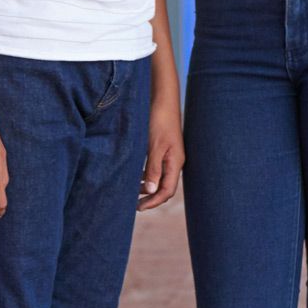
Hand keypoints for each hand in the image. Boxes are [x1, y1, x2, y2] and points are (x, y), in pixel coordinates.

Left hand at [137, 73, 183, 209]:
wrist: (162, 99)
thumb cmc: (159, 121)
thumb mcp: (154, 146)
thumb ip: (152, 169)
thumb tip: (150, 191)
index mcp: (175, 162)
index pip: (167, 190)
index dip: (154, 201)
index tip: (139, 208)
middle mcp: (174, 160)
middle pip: (165, 187)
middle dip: (151, 197)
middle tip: (135, 205)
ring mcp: (170, 155)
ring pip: (160, 178)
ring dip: (147, 187)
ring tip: (132, 191)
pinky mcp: (163, 148)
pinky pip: (156, 168)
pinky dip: (146, 175)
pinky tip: (135, 174)